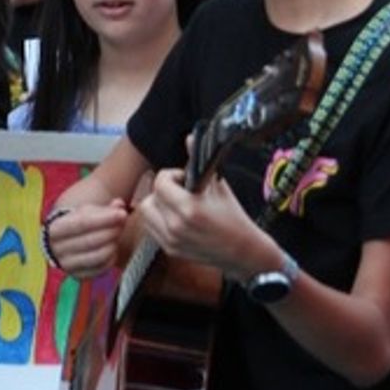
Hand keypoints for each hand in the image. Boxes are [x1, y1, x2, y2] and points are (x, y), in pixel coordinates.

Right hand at [46, 200, 126, 278]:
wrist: (65, 240)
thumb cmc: (79, 222)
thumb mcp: (87, 211)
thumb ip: (105, 208)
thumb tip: (119, 205)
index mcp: (54, 230)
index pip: (82, 223)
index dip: (105, 218)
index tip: (122, 213)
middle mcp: (57, 250)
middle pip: (91, 240)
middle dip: (112, 231)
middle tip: (122, 223)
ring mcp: (67, 265)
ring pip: (98, 256)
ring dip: (113, 244)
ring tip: (117, 235)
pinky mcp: (78, 276)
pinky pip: (102, 268)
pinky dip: (111, 258)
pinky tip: (112, 248)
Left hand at [137, 170, 275, 279]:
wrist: (243, 252)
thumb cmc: (234, 218)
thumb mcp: (219, 186)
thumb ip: (200, 161)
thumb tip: (191, 138)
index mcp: (189, 208)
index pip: (161, 182)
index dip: (171, 176)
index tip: (183, 178)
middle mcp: (176, 226)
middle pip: (150, 197)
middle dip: (162, 190)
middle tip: (178, 191)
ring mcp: (171, 240)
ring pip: (145, 213)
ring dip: (156, 204)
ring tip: (174, 204)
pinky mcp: (170, 249)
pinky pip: (150, 228)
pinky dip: (157, 219)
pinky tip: (173, 217)